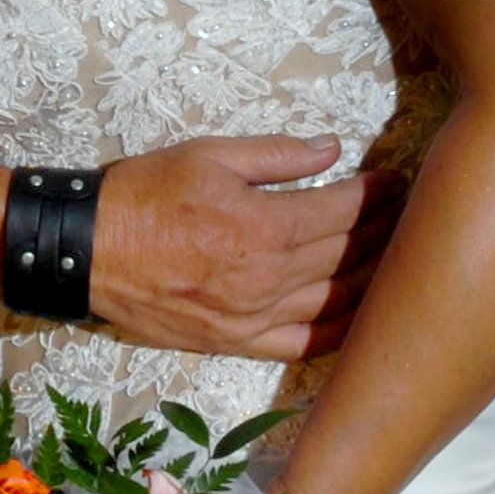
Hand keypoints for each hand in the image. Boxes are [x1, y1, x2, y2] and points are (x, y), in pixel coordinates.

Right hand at [88, 137, 378, 360]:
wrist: (87, 251)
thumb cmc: (144, 195)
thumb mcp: (209, 155)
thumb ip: (277, 155)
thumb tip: (332, 149)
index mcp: (263, 226)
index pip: (340, 209)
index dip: (375, 193)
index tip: (396, 180)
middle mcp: (267, 279)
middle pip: (346, 254)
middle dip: (383, 230)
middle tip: (407, 213)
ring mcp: (254, 318)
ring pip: (335, 301)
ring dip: (372, 277)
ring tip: (394, 256)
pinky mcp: (237, 343)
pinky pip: (303, 344)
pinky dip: (340, 332)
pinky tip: (362, 318)